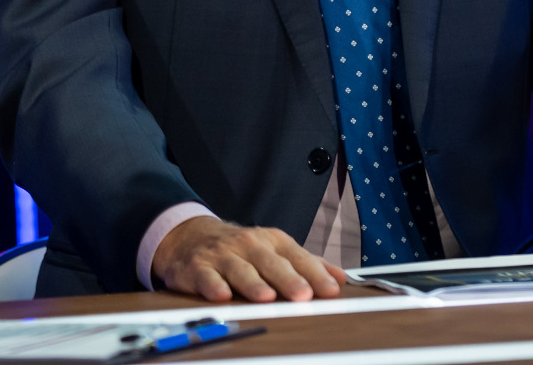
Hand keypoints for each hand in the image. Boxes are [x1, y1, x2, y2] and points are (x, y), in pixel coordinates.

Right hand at [151, 216, 344, 303]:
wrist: (192, 235)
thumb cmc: (241, 248)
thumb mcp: (275, 249)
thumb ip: (307, 264)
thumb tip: (341, 278)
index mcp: (271, 241)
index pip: (297, 256)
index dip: (315, 274)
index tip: (331, 289)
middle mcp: (248, 245)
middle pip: (270, 262)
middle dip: (287, 278)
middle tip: (303, 294)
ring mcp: (222, 255)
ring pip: (239, 269)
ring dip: (252, 283)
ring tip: (266, 297)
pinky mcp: (198, 266)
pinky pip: (205, 276)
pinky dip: (212, 285)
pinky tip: (221, 295)